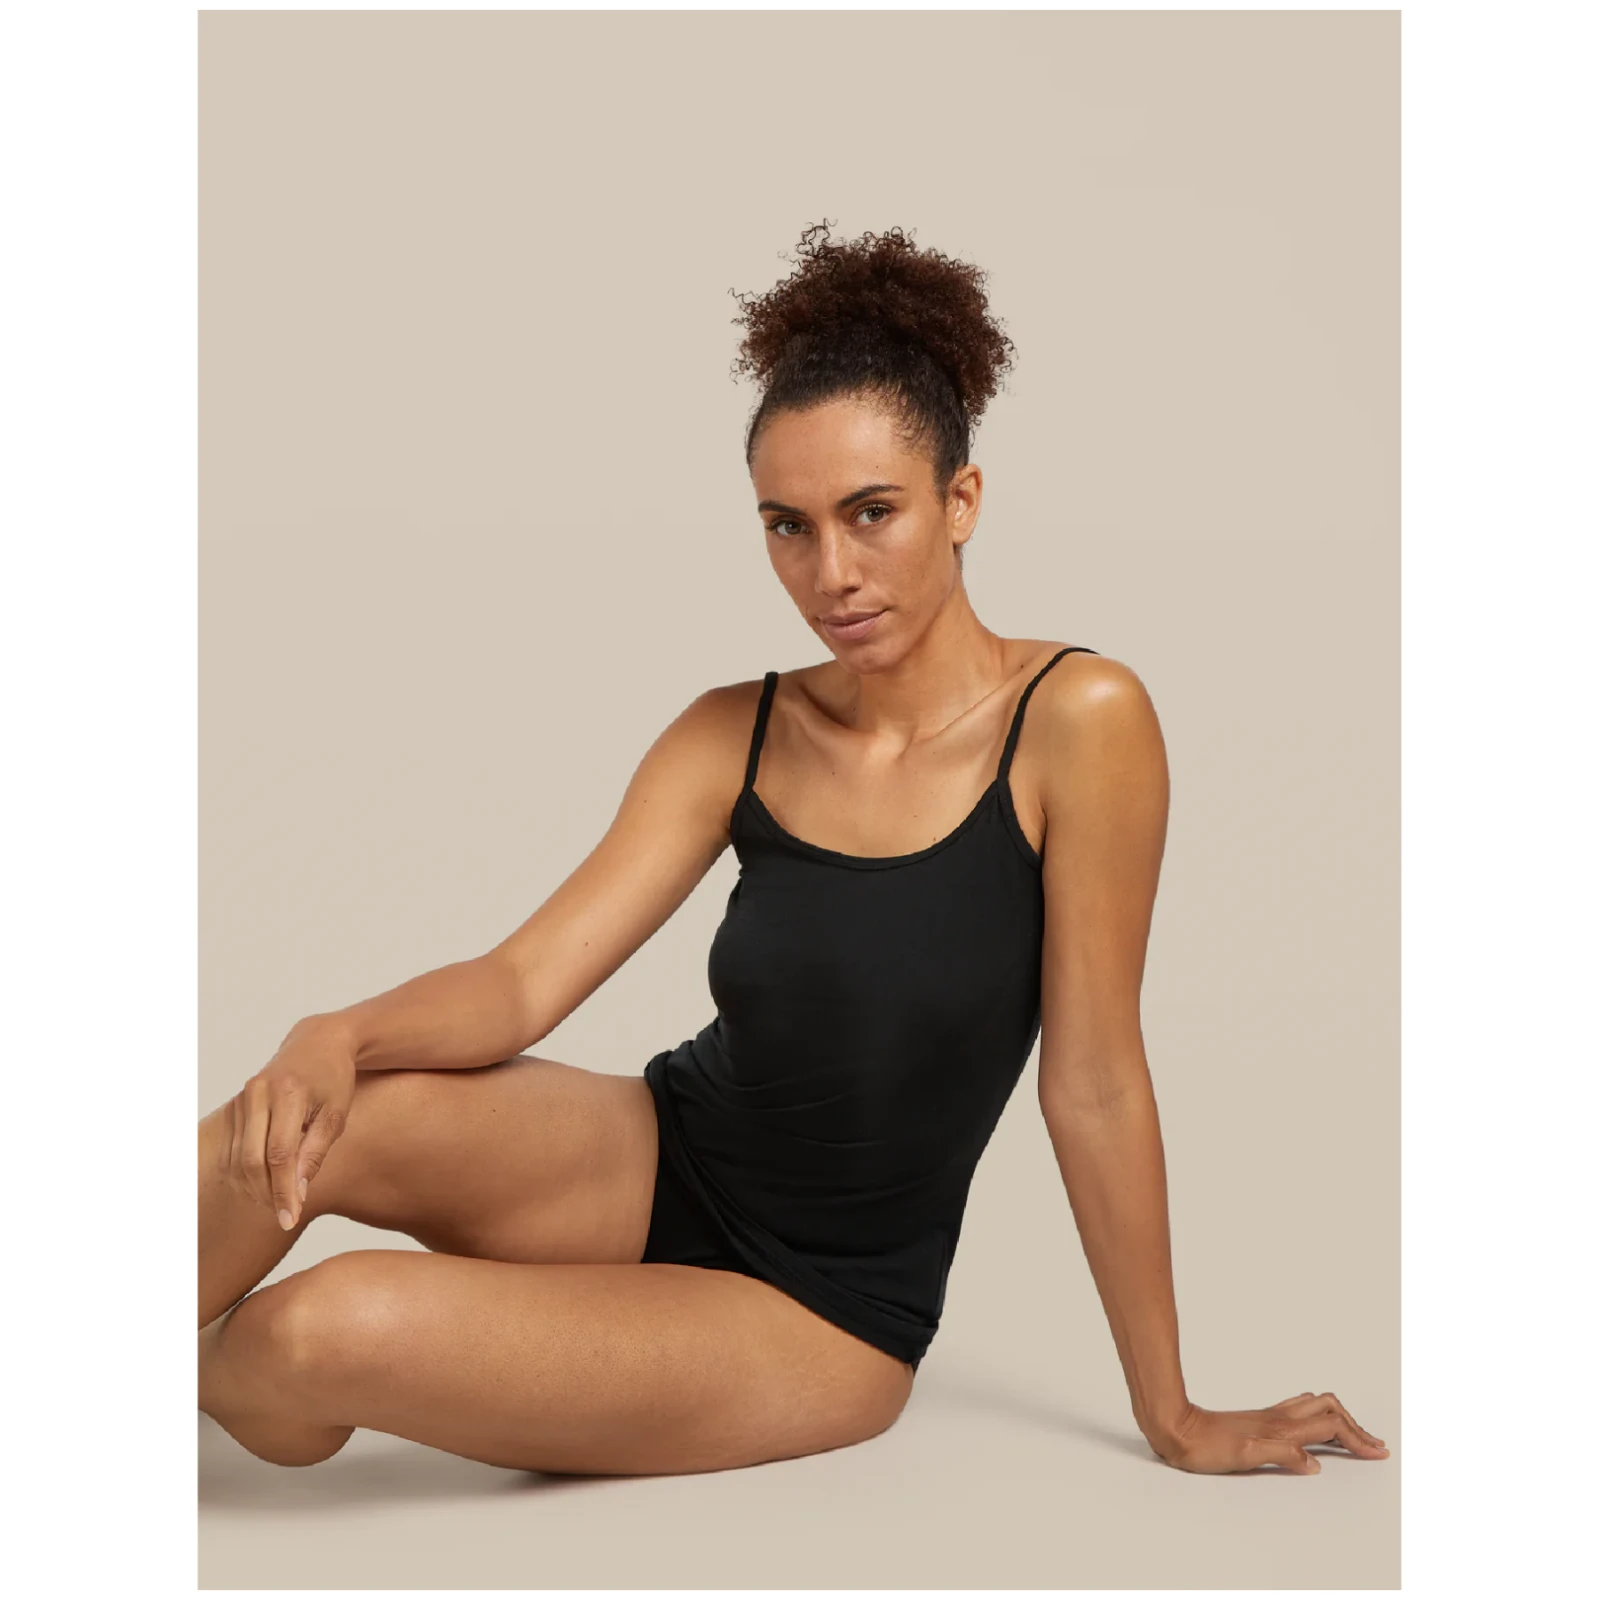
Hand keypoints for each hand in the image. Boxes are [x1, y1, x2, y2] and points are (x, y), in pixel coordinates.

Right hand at [221, 1019, 356, 1231]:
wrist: (318, 1042)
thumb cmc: (334, 1079)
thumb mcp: (336, 1115)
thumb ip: (315, 1153)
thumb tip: (298, 1194)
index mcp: (289, 1093)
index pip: (279, 1154)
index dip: (282, 1190)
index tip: (290, 1218)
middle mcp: (260, 1092)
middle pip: (251, 1159)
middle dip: (266, 1193)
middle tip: (285, 1214)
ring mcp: (244, 1096)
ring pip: (237, 1156)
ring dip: (253, 1186)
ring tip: (276, 1202)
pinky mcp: (237, 1103)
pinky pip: (232, 1147)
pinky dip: (244, 1172)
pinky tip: (261, 1185)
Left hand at [1149, 1392, 1388, 1473]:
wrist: (1176, 1428)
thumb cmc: (1206, 1447)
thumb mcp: (1245, 1456)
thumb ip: (1281, 1455)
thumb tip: (1314, 1462)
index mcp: (1281, 1428)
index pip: (1330, 1427)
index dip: (1357, 1439)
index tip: (1377, 1452)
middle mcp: (1279, 1418)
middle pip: (1329, 1409)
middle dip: (1355, 1425)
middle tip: (1373, 1445)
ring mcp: (1270, 1416)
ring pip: (1315, 1406)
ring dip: (1340, 1418)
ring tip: (1355, 1435)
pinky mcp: (1259, 1419)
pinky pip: (1299, 1410)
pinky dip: (1320, 1416)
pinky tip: (1316, 1426)